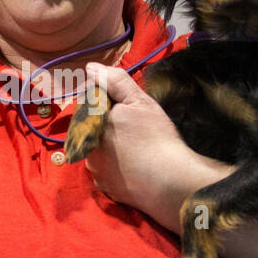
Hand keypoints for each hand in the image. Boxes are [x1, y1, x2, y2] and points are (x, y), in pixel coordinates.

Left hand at [79, 64, 231, 227]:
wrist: (169, 181)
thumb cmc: (156, 137)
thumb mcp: (139, 101)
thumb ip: (114, 82)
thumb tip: (91, 68)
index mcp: (92, 124)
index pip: (92, 107)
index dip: (111, 104)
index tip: (129, 110)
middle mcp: (88, 148)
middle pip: (95, 130)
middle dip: (110, 126)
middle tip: (137, 130)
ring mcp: (96, 171)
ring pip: (100, 152)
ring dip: (112, 147)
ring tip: (138, 148)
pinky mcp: (106, 189)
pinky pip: (107, 173)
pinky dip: (117, 167)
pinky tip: (135, 165)